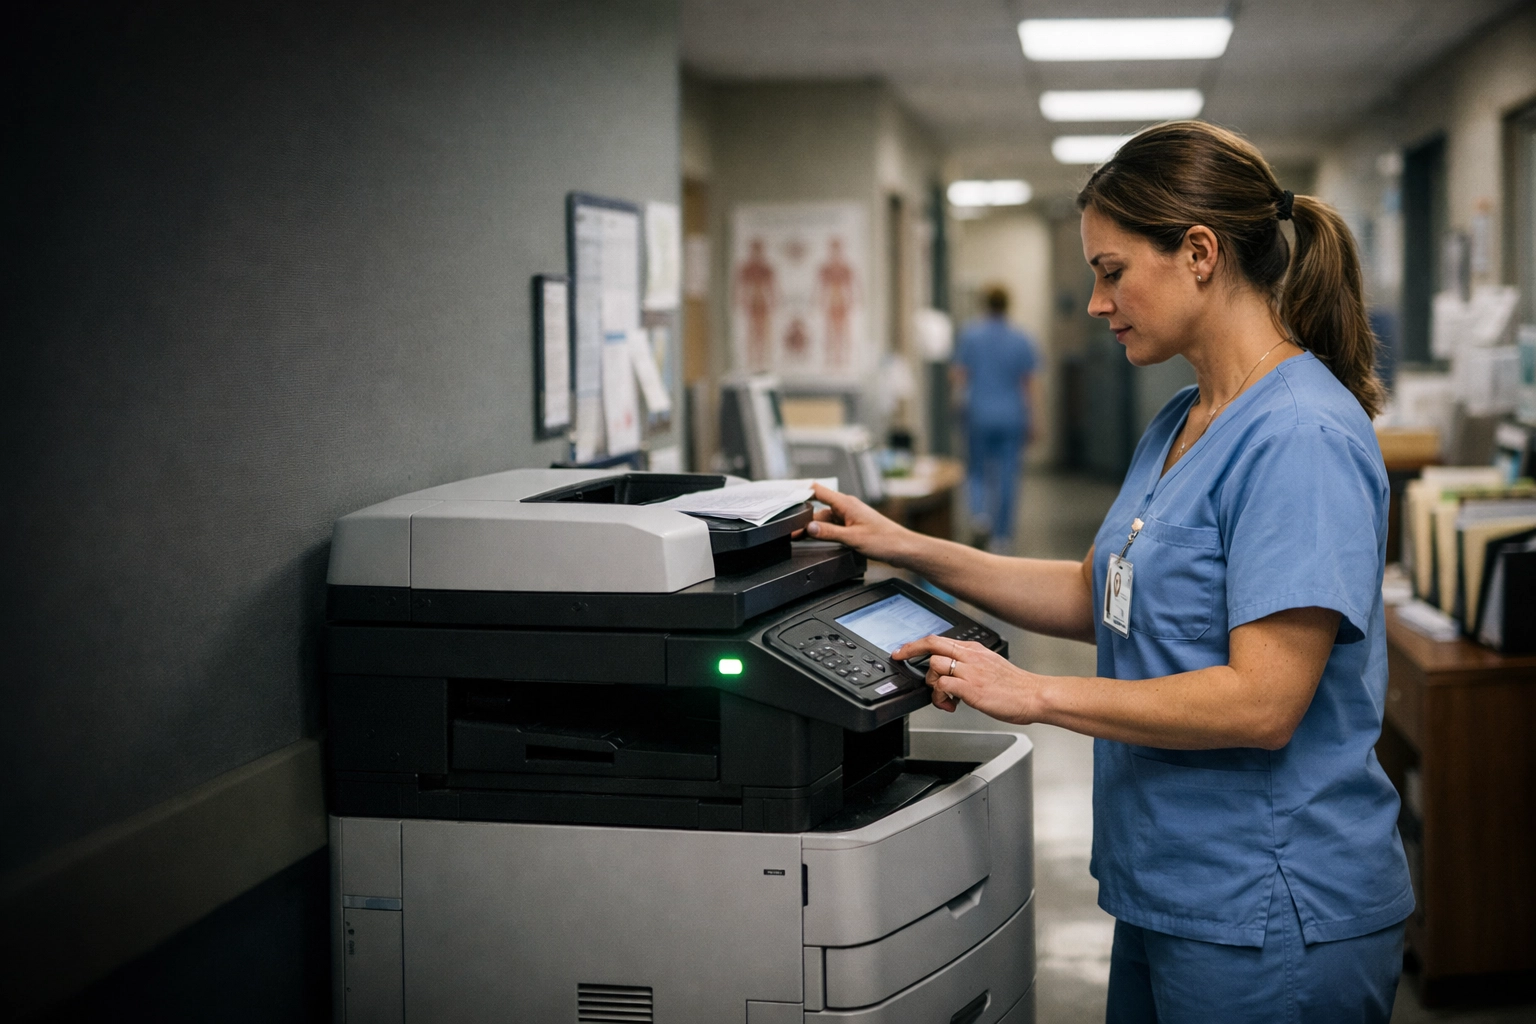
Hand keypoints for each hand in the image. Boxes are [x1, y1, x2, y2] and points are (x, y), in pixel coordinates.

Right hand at [801, 483, 914, 565]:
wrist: (902, 549)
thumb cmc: (885, 540)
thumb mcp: (852, 538)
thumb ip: (829, 532)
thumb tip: (809, 527)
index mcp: (846, 504)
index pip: (818, 491)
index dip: (801, 492)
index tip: (786, 497)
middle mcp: (847, 508)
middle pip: (819, 509)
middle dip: (805, 519)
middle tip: (790, 531)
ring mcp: (850, 517)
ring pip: (826, 520)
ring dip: (815, 528)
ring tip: (800, 538)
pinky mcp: (854, 527)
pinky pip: (834, 527)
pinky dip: (825, 532)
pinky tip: (818, 541)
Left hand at [891, 634, 1038, 720]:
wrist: (1034, 695)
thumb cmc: (1015, 686)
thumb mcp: (990, 665)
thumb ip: (970, 665)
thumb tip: (951, 673)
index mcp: (974, 649)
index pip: (940, 639)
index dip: (917, 643)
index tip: (904, 649)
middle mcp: (970, 656)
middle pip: (932, 644)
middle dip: (910, 650)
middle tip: (900, 658)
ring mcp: (970, 671)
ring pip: (934, 666)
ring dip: (932, 683)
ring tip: (944, 697)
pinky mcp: (971, 688)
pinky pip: (943, 685)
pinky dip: (940, 696)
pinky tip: (951, 704)